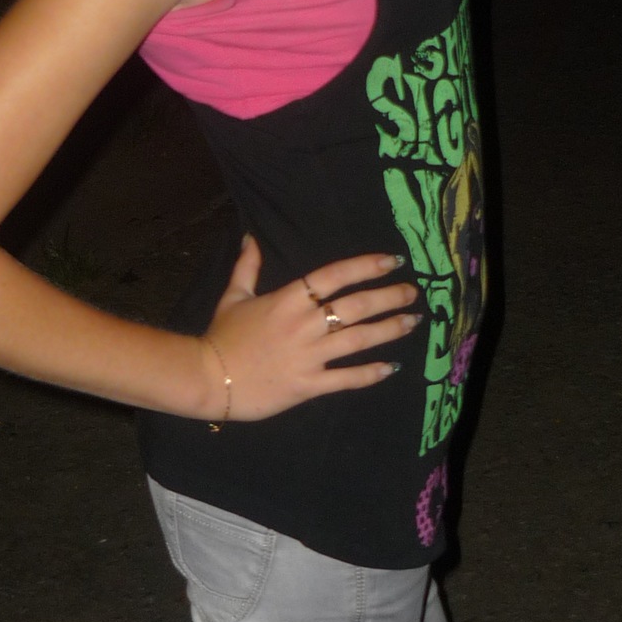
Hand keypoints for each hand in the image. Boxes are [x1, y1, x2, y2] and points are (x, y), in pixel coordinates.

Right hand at [198, 235, 417, 421]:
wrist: (207, 378)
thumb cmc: (222, 336)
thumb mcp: (234, 296)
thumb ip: (247, 266)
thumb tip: (251, 237)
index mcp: (288, 299)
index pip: (335, 275)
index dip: (366, 266)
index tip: (392, 262)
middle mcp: (304, 324)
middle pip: (356, 306)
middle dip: (389, 297)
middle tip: (413, 293)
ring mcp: (308, 356)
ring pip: (358, 339)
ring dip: (389, 329)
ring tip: (412, 321)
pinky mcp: (308, 385)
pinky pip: (346, 379)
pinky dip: (370, 373)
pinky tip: (390, 367)